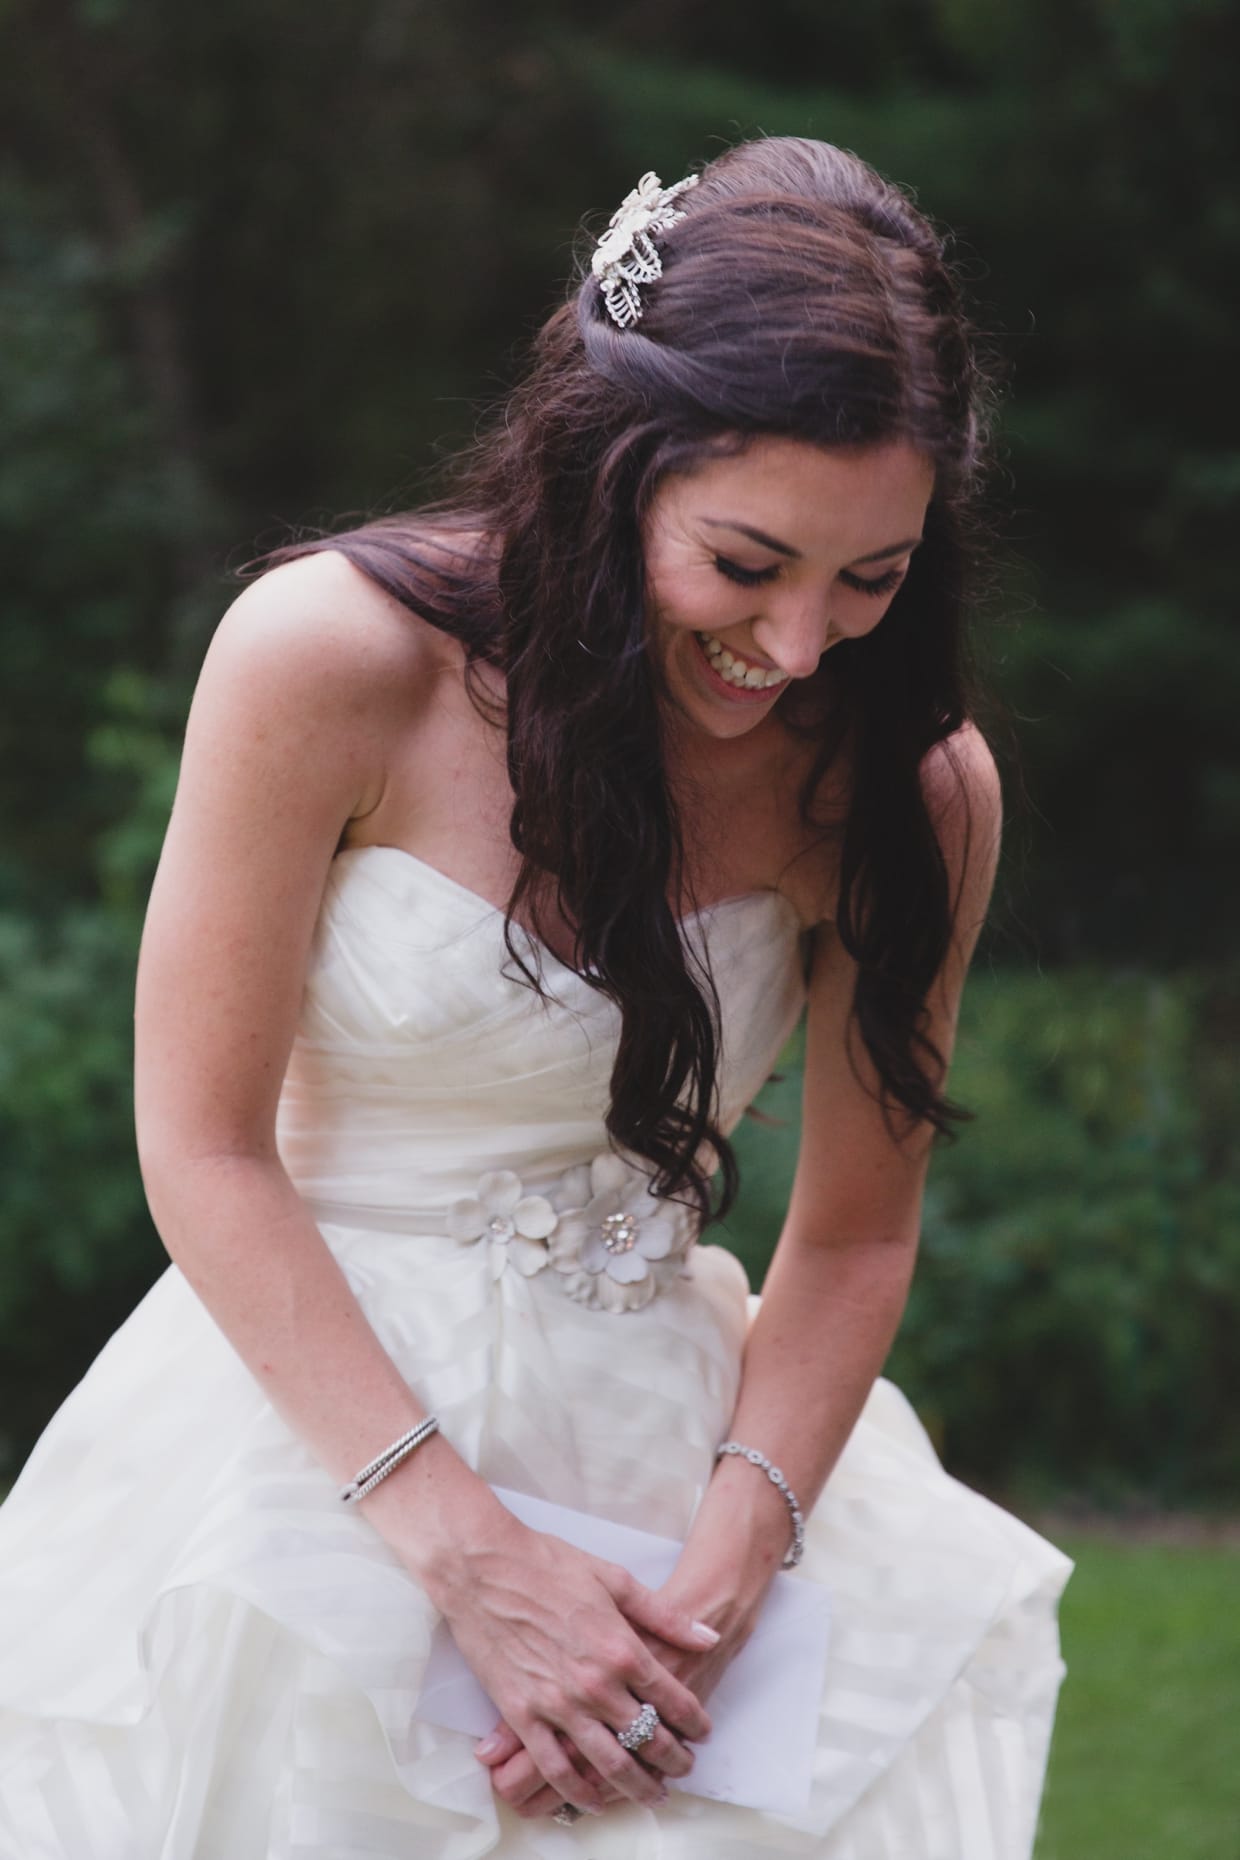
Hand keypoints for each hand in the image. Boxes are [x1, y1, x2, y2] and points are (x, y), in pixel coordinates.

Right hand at [476, 1582, 747, 1820]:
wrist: (482, 1567)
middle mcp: (595, 1684)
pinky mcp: (521, 1715)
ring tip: (653, 1795)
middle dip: (672, 1760)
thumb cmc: (547, 1564)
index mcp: (621, 1648)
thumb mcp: (614, 1579)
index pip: (671, 1699)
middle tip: (684, 1769)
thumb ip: (664, 1615)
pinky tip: (595, 1800)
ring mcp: (558, 1704)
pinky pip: (556, 1768)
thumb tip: (709, 1636)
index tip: (702, 1732)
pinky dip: (579, 1791)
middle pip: (646, 1738)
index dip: (693, 1721)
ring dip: (636, 1786)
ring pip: (608, 1763)